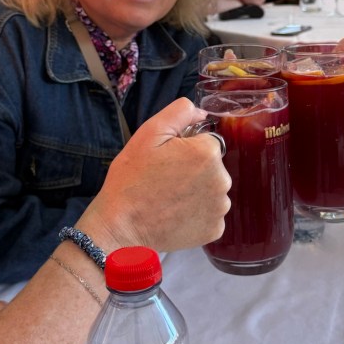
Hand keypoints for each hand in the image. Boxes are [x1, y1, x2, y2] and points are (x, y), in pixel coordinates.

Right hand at [82, 98, 230, 251]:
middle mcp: (222, 180)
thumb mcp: (148, 133)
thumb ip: (179, 112)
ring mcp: (220, 209)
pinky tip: (175, 215)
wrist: (120, 228)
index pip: (206, 142)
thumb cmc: (131, 180)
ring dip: (197, 192)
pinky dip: (197, 214)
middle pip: (212, 166)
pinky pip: (210, 214)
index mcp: (208, 153)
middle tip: (165, 180)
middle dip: (193, 169)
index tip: (166, 160)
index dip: (185, 148)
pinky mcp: (215, 230)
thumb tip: (202, 113)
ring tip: (168, 199)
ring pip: (212, 190)